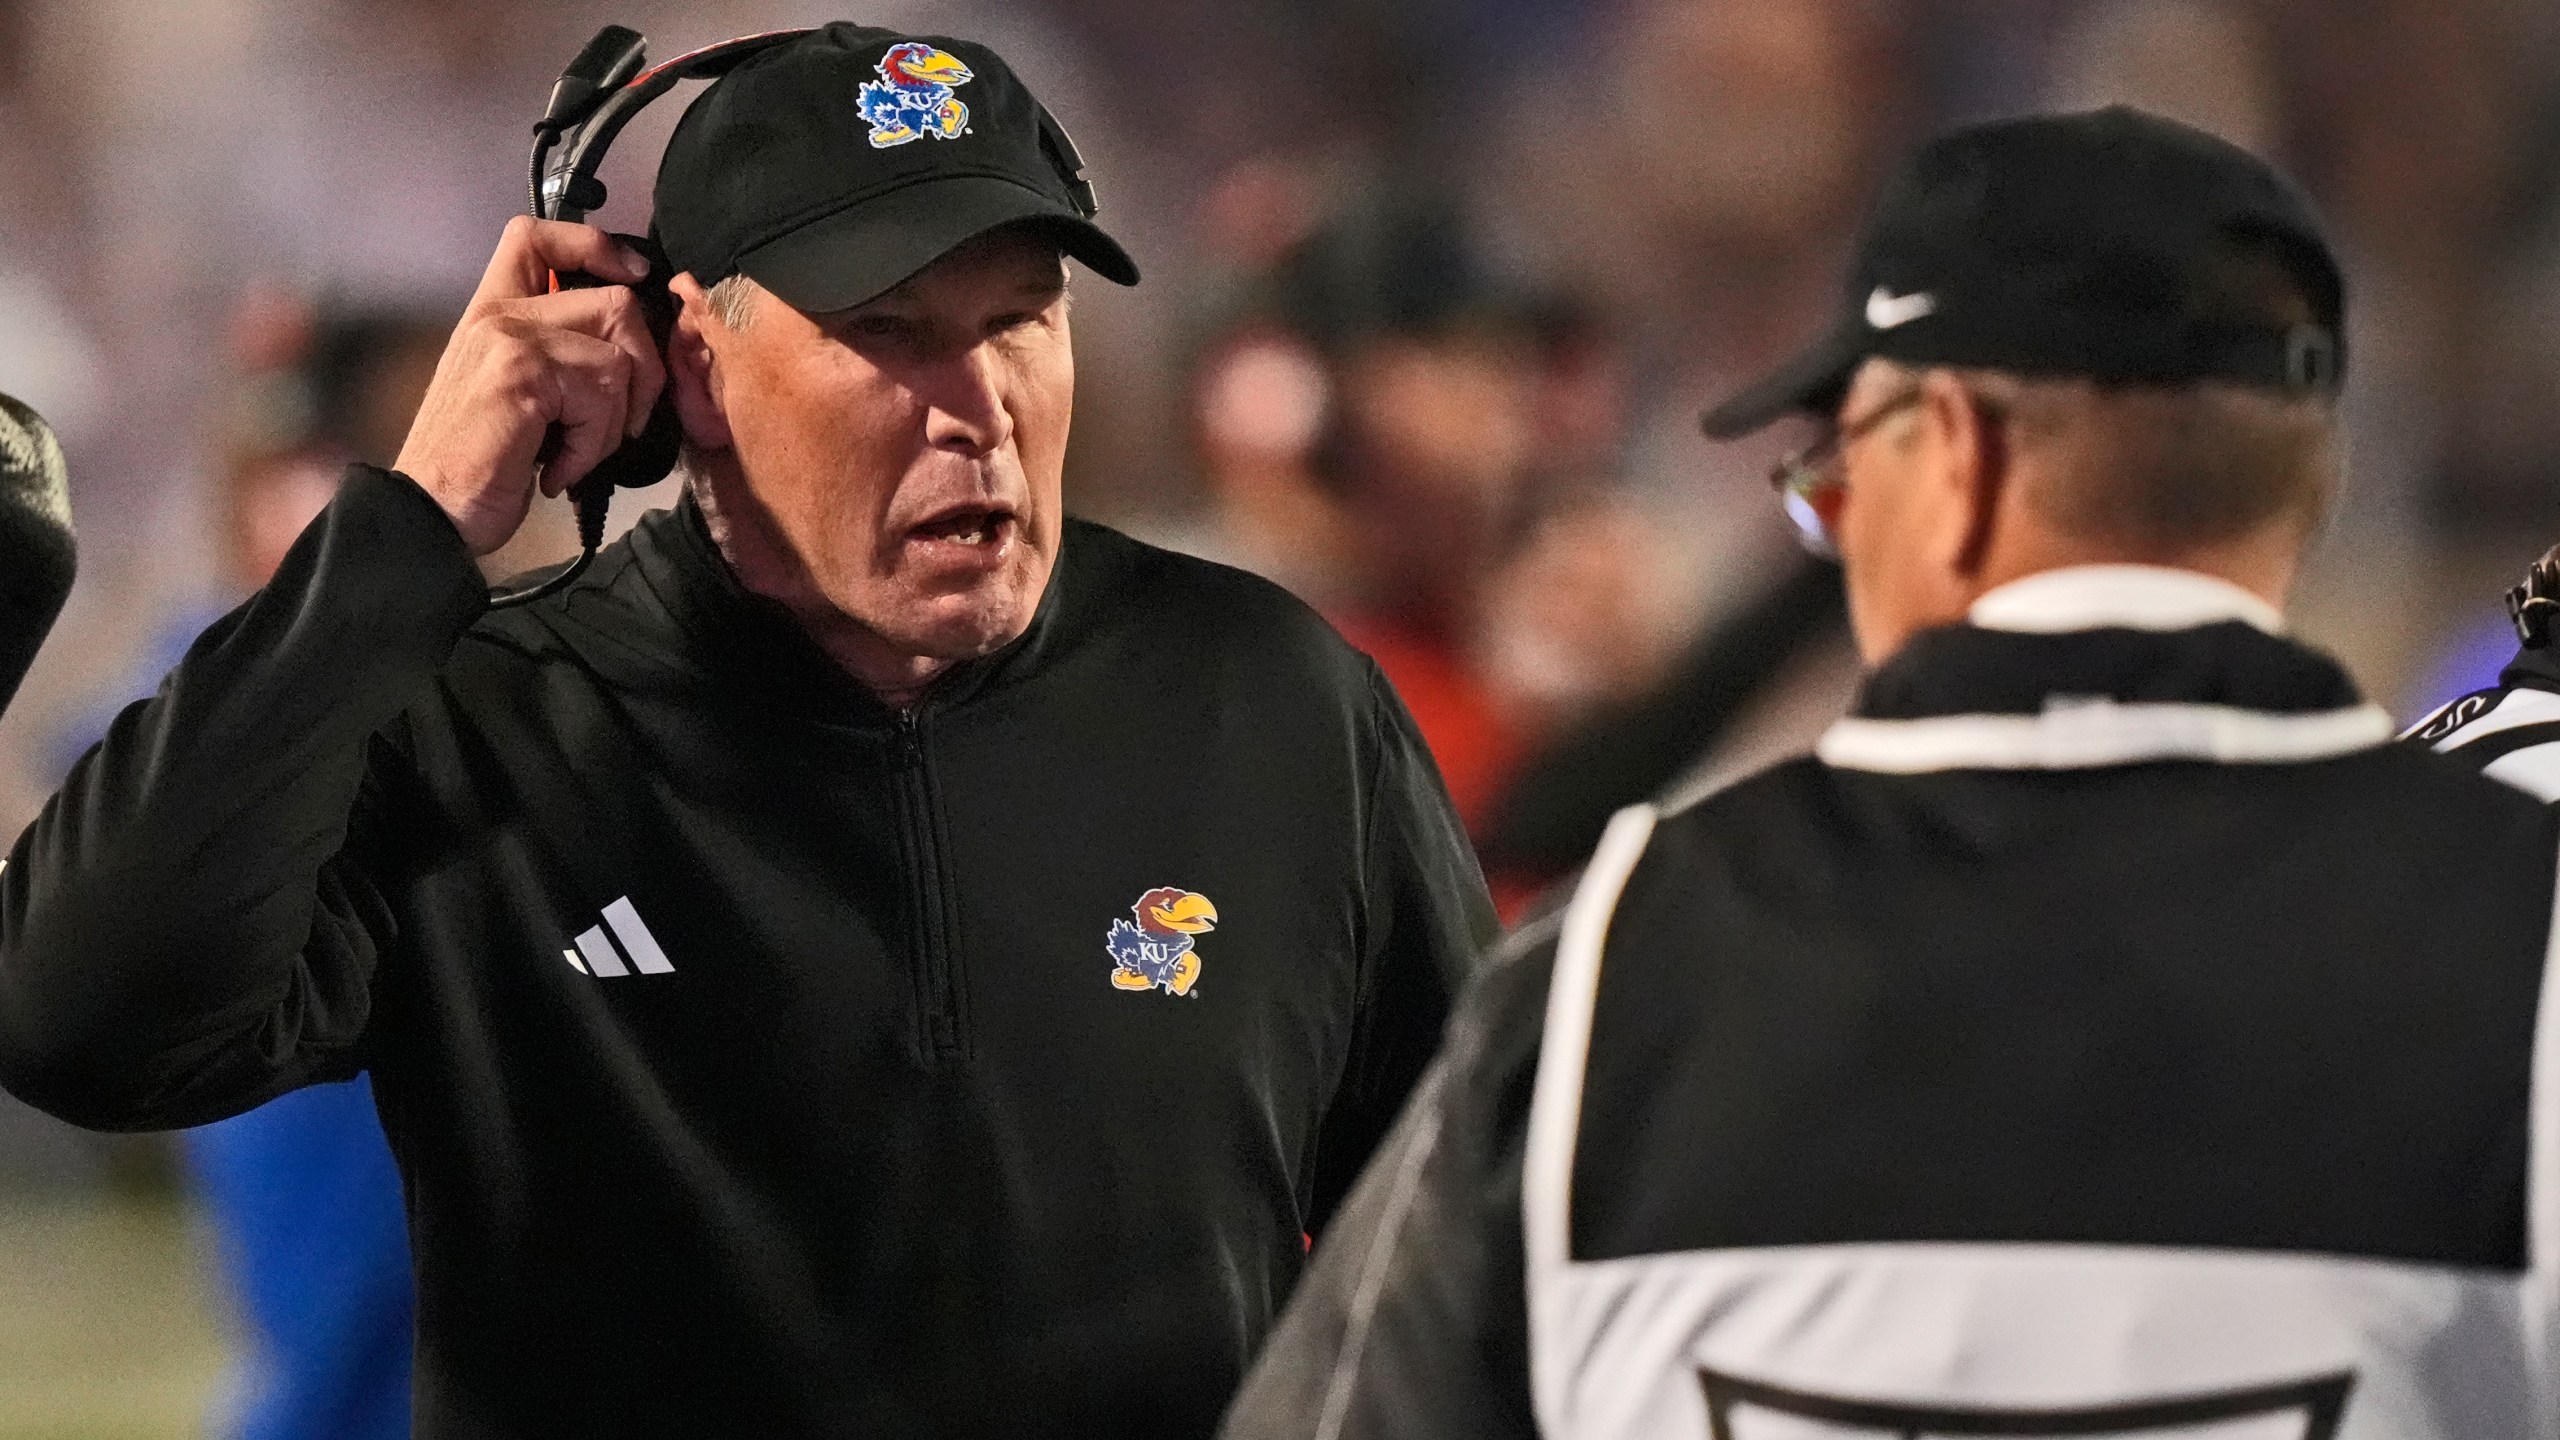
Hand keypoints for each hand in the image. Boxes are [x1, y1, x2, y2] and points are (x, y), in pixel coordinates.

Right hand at [392, 218, 664, 556]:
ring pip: (619, 356)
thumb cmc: (480, 465)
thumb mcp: (520, 393)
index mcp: (494, 311)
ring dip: (616, 419)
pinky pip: (601, 395)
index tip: (633, 276)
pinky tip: (558, 468)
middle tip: (619, 422)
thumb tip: (634, 347)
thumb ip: (560, 354)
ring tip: (577, 451)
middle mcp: (497, 314)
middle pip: (616, 301)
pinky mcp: (521, 374)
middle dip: (643, 371)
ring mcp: (508, 339)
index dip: (598, 246)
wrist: (430, 512)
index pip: (540, 235)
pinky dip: (594, 445)